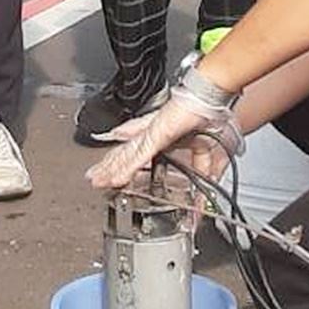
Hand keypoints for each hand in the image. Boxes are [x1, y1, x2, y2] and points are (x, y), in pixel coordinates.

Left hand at [84, 86, 241, 189]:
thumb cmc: (210, 118)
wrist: (214, 102)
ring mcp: (151, 133)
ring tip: (96, 180)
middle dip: (109, 167)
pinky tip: (115, 178)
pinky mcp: (155, 135)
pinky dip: (126, 167)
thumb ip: (201, 180)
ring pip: (126, 155)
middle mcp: (152, 134)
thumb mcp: (206, 158)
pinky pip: (137, 155)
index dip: (124, 163)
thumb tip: (200, 206)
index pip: (138, 152)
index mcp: (162, 137)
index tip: (113, 175)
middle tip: (94, 178)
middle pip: (126, 153)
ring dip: (111, 169)